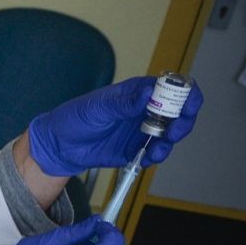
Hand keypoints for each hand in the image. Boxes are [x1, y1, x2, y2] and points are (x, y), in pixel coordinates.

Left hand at [27, 76, 203, 175]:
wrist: (60, 146)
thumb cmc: (74, 119)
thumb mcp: (98, 108)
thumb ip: (124, 103)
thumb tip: (148, 93)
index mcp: (136, 92)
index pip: (171, 86)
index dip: (185, 93)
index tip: (185, 106)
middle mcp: (144, 109)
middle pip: (179, 111)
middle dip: (183, 121)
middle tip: (173, 132)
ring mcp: (141, 129)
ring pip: (170, 133)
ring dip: (170, 141)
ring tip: (157, 149)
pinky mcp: (136, 148)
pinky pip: (155, 152)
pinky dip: (156, 156)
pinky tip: (147, 158)